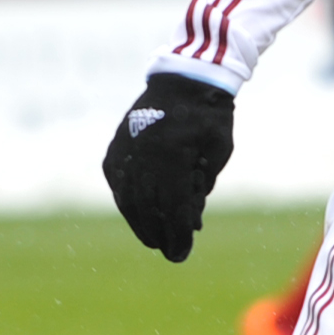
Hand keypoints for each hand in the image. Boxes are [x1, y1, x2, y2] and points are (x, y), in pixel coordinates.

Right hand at [102, 72, 236, 261]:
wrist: (183, 80)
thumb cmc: (208, 117)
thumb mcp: (218, 152)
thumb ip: (201, 188)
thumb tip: (189, 224)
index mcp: (172, 154)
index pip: (171, 207)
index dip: (175, 235)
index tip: (181, 254)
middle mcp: (142, 154)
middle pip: (147, 208)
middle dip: (159, 235)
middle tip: (171, 253)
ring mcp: (124, 150)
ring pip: (127, 199)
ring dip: (141, 223)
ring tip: (155, 240)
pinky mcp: (115, 148)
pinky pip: (118, 184)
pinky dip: (128, 203)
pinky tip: (139, 216)